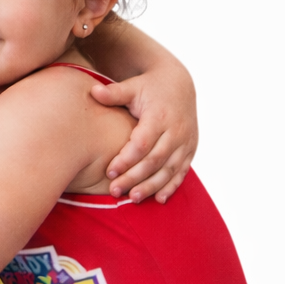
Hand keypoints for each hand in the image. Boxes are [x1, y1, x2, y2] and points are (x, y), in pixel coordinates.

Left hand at [91, 64, 196, 202]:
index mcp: (160, 116)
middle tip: (115, 191)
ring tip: (132, 198)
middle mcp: (176, 130)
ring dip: (152, 186)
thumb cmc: (149, 87)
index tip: (109, 171)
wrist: (179, 84)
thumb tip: (93, 91)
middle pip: (155, 160)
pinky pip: (182, 171)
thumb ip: (114, 93)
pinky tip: (159, 199)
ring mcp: (186, 141)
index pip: (142, 143)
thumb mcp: (132, 87)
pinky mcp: (191, 149)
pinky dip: (171, 186)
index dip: (126, 159)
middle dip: (135, 177)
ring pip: (169, 169)